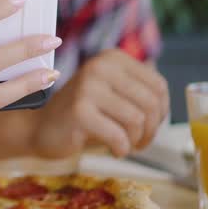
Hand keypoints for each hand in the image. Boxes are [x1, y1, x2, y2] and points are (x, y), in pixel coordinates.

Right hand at [29, 50, 169, 157]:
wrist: (42, 128)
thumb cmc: (84, 115)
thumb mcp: (113, 94)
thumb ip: (138, 89)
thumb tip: (165, 97)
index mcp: (112, 58)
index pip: (159, 86)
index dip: (162, 112)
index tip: (149, 126)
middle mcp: (100, 66)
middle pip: (151, 103)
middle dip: (151, 130)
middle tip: (140, 142)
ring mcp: (88, 86)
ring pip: (137, 119)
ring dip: (136, 141)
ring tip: (126, 145)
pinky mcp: (79, 110)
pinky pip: (118, 135)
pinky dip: (121, 148)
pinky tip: (114, 149)